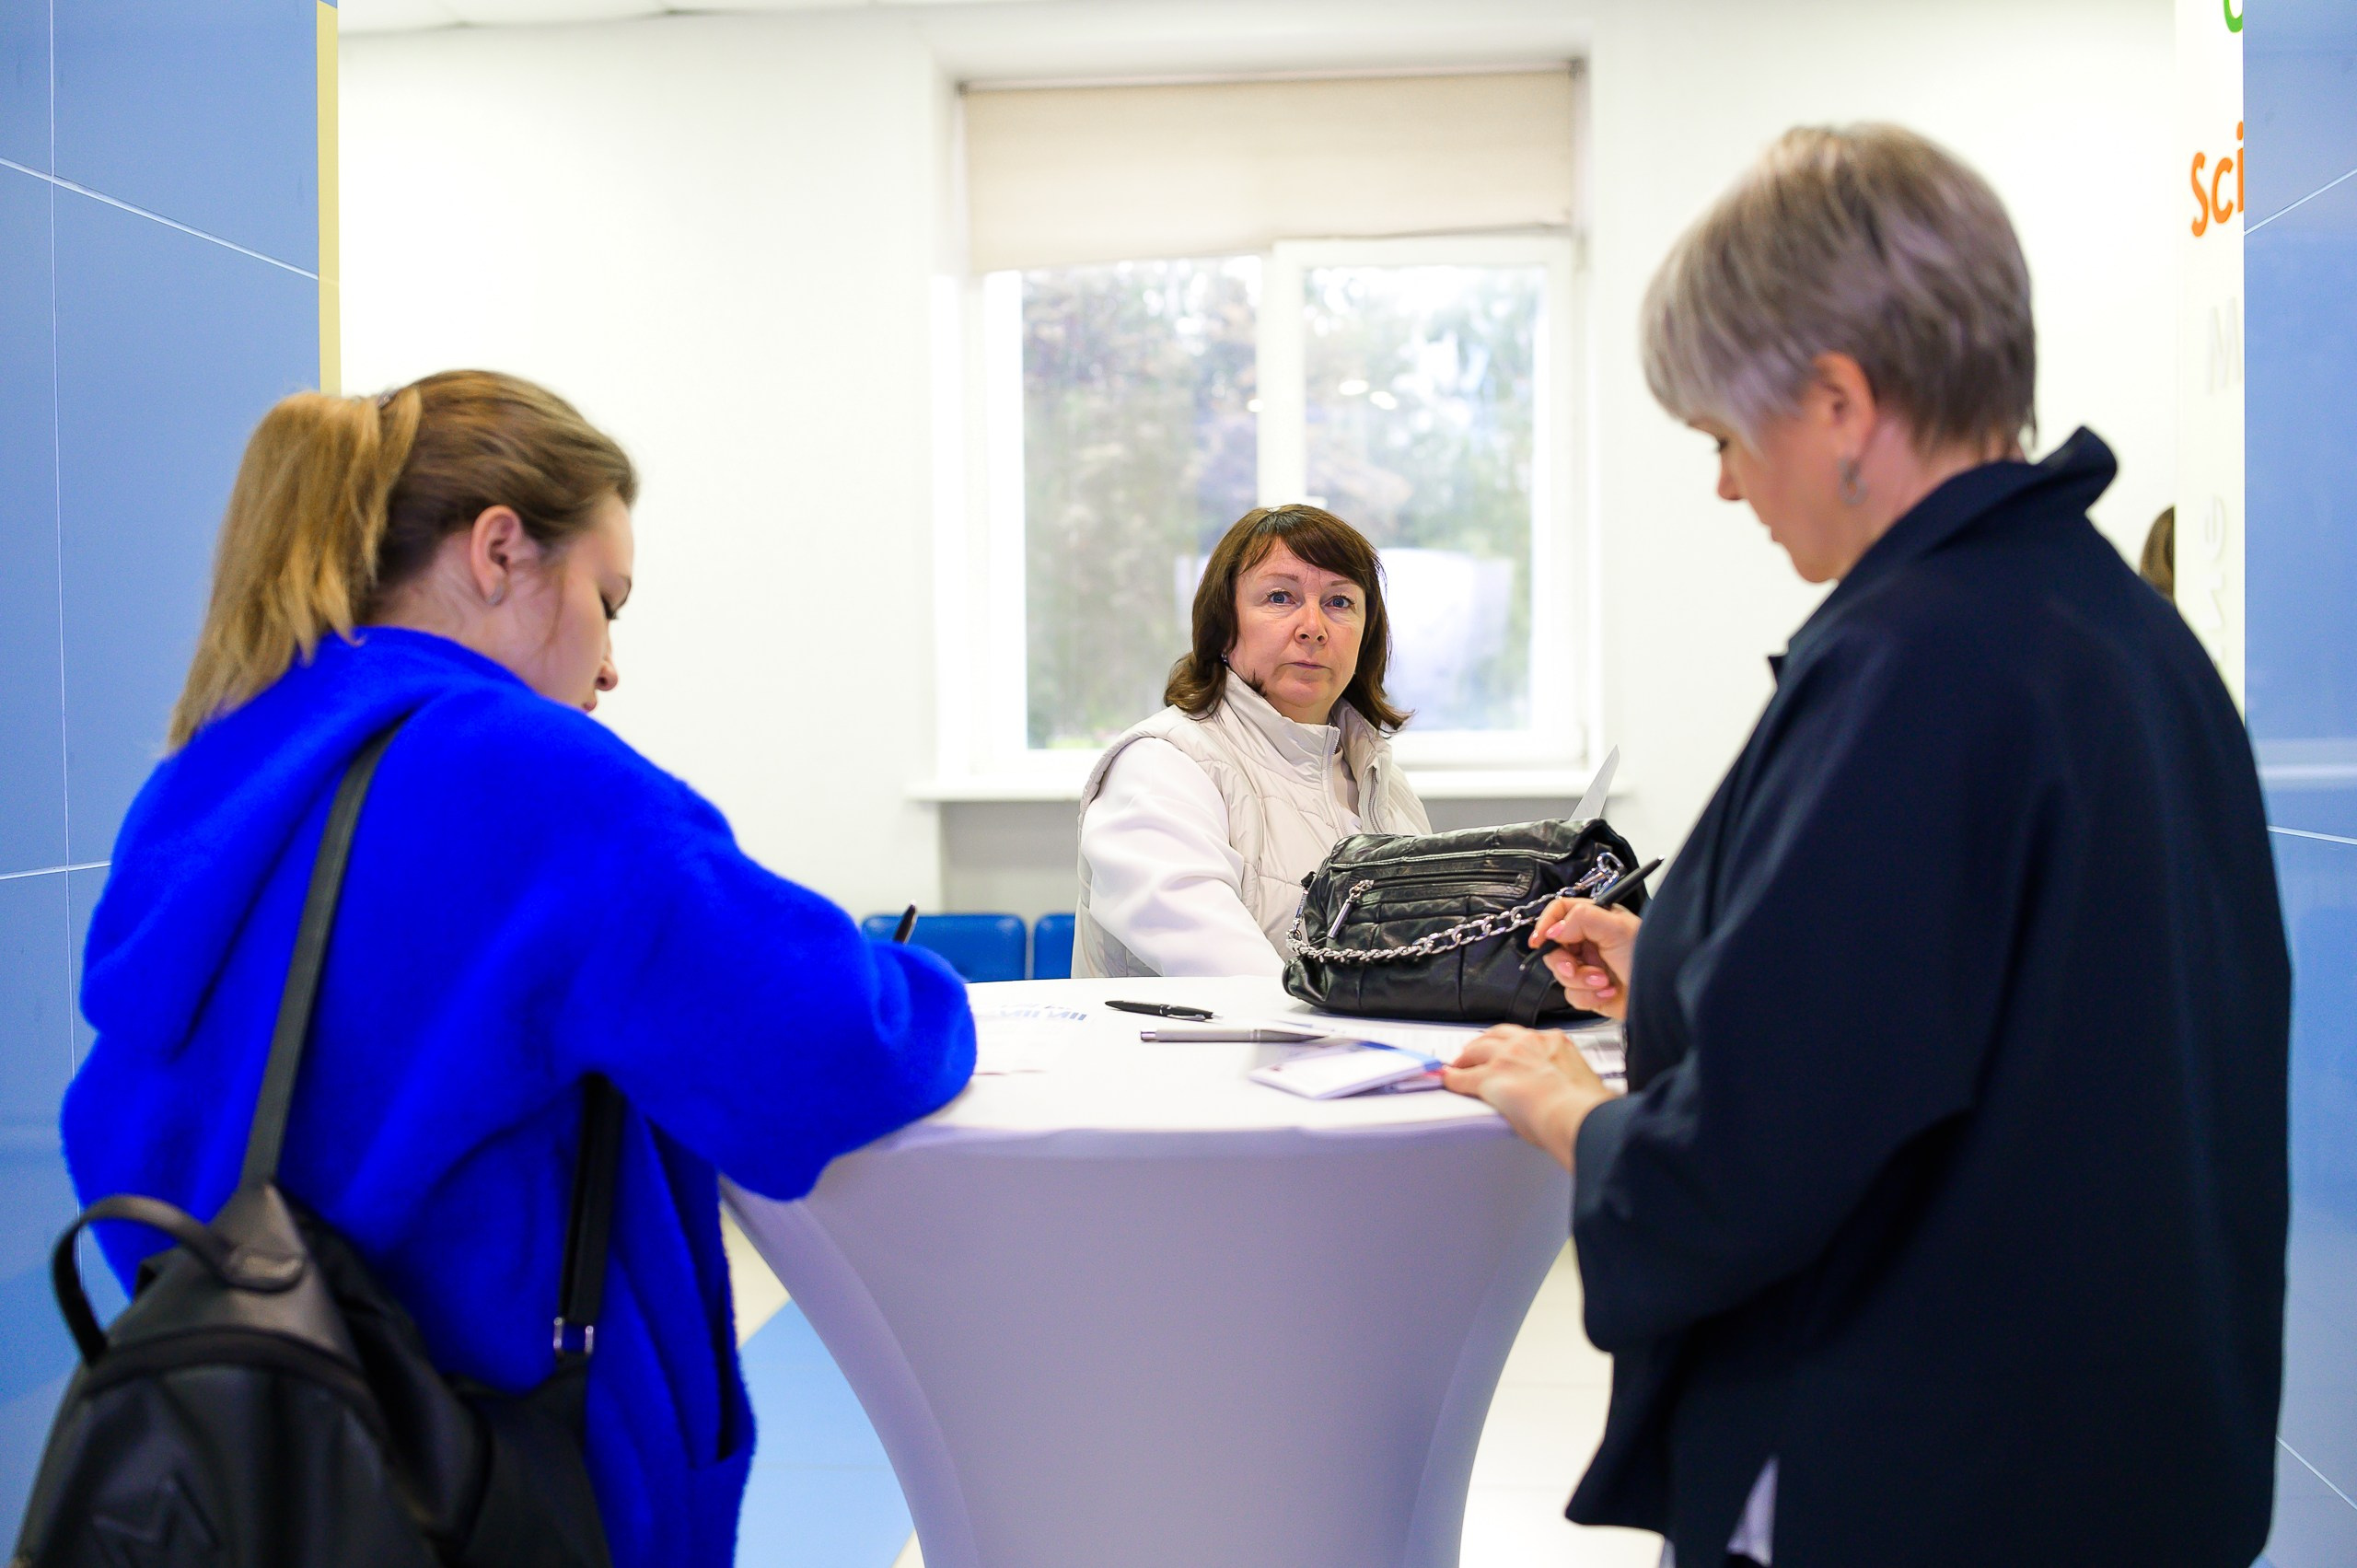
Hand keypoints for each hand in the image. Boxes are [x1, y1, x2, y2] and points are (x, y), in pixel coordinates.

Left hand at [1442, 1025, 1616, 1171]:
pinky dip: (1452, 1079)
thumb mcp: (1583, 1078)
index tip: (1508, 1050)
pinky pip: (1462, 1077)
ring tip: (1458, 1065)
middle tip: (1475, 1053)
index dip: (1511, 1044)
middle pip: (1495, 1036)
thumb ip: (1569, 1076)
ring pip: (1476, 1050)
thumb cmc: (1585, 1106)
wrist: (1575, 1114)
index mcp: (1554, 1041)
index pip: (1525, 1036)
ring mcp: (1506, 1057)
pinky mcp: (1489, 1077)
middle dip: (1483, 1043)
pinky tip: (1448, 1081)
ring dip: (1465, 1058)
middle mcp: (1527, 1043)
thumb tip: (1571, 1087)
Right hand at [1529, 897, 1640, 1019]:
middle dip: (1563, 962)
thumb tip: (1553, 929)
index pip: (1559, 912)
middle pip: (1554, 947)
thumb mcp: (1617, 929)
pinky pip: (1572, 995)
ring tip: (1603, 981)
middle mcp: (1590, 941)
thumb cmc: (1652, 958)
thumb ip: (1582, 919)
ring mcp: (1589, 967)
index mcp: (1596, 919)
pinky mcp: (1590, 991)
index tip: (1540, 940)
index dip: (1545, 924)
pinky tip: (1608, 992)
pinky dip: (1588, 996)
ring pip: (1561, 974)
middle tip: (1573, 968)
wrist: (1664, 996)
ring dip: (1581, 981)